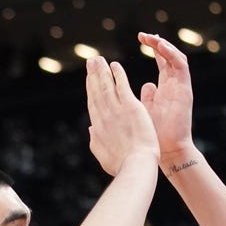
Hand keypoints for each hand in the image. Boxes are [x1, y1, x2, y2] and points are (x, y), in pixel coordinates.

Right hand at [86, 56, 158, 175]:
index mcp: (98, 128)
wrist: (136, 166)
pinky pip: (122, 86)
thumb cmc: (123, 166)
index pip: (93, 104)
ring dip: (102, 70)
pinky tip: (115, 65)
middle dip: (93, 75)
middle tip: (91, 61)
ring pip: (106, 86)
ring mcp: (116, 110)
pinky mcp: (130, 106)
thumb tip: (90, 130)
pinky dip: (117, 74)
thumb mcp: (103, 156)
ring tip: (99, 59)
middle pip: (96, 91)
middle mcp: (104, 116)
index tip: (89, 79)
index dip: (90, 90)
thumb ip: (95, 141)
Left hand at [136, 32, 194, 157]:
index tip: (141, 38)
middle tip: (143, 35)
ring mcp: (180, 88)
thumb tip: (145, 85)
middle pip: (169, 58)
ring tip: (151, 38)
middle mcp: (174, 87)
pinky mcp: (185, 90)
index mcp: (165, 90)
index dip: (153, 50)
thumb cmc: (154, 136)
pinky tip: (160, 47)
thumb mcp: (144, 112)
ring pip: (176, 59)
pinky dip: (172, 54)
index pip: (161, 63)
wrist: (168, 151)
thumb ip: (145, 97)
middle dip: (157, 44)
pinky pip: (181, 66)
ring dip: (164, 46)